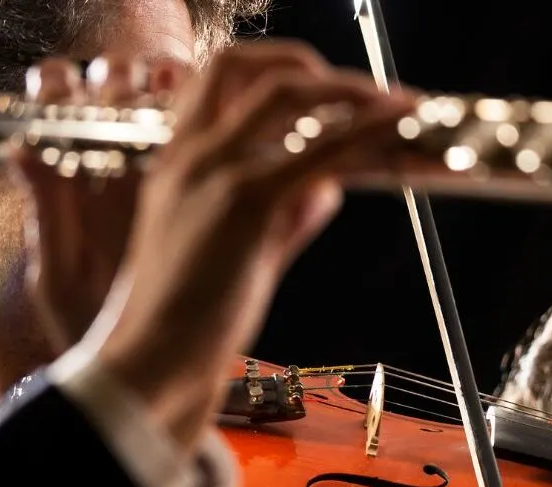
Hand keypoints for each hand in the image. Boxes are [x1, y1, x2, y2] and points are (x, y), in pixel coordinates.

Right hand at [16, 42, 414, 450]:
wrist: (154, 357)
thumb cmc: (191, 317)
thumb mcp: (240, 251)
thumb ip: (284, 215)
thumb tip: (328, 188)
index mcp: (177, 161)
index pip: (215, 80)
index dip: (272, 69)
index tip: (322, 83)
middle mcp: (190, 154)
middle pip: (243, 65)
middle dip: (308, 64)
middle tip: (363, 88)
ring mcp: (216, 172)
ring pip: (288, 95)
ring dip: (350, 89)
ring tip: (398, 103)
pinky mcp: (247, 202)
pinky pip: (318, 150)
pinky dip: (365, 131)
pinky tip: (398, 127)